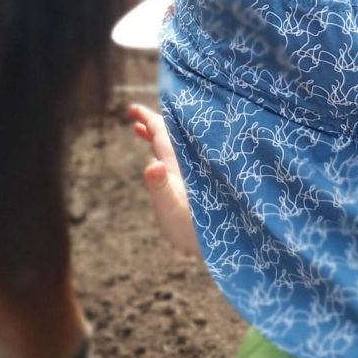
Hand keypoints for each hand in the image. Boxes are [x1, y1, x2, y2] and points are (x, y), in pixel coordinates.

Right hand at [127, 104, 198, 255]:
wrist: (225, 249)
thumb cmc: (197, 231)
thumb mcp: (172, 210)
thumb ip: (161, 187)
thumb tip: (153, 164)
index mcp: (181, 164)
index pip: (164, 133)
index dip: (149, 119)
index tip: (133, 109)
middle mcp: (189, 166)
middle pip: (171, 136)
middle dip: (152, 125)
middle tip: (133, 114)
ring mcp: (194, 176)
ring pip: (175, 149)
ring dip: (158, 139)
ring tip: (141, 132)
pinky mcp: (199, 188)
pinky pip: (180, 163)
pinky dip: (166, 156)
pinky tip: (161, 165)